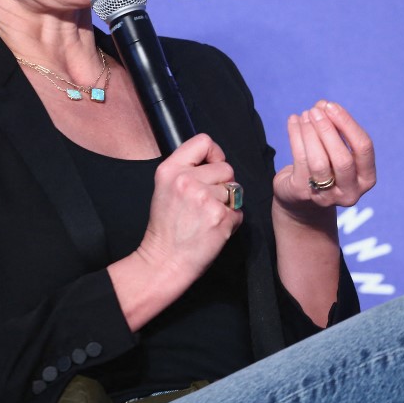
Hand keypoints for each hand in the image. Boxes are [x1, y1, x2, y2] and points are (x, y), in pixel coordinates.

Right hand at [136, 134, 242, 286]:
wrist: (165, 261)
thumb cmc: (167, 227)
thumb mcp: (165, 187)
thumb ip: (187, 169)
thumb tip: (216, 160)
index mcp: (170, 169)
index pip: (203, 141)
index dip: (214, 154)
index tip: (212, 167)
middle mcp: (186, 180)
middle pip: (226, 168)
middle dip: (222, 185)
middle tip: (205, 203)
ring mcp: (204, 198)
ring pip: (235, 189)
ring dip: (227, 204)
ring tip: (207, 218)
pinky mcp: (220, 217)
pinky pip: (239, 211)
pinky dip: (231, 221)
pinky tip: (214, 229)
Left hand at [273, 100, 375, 222]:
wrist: (301, 197)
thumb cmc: (326, 165)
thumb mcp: (336, 148)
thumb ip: (335, 127)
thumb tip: (323, 105)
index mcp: (366, 178)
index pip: (364, 148)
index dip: (348, 124)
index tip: (332, 106)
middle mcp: (350, 192)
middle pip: (343, 159)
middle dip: (329, 130)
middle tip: (316, 110)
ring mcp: (327, 196)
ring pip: (319, 162)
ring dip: (311, 133)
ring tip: (305, 114)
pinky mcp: (303, 193)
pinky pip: (300, 160)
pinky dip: (296, 136)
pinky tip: (293, 120)